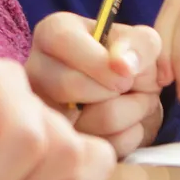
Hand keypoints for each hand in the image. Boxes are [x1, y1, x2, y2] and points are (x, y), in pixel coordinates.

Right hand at [27, 12, 165, 156]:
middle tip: (132, 86)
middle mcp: (36, 71)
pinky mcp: (65, 145)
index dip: (100, 61)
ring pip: (92, 120)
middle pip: (69, 84)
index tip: (126, 73)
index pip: (63, 40)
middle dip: (118, 89)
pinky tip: (128, 123)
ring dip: (131, 112)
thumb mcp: (143, 43)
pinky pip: (102, 145)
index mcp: (52, 34)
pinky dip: (129, 135)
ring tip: (135, 102)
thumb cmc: (132, 63)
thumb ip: (139, 44)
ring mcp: (45, 111)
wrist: (137, 99)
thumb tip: (123, 66)